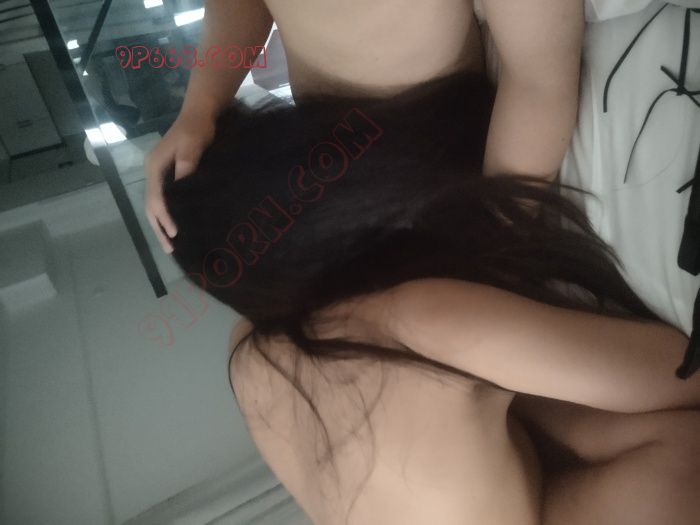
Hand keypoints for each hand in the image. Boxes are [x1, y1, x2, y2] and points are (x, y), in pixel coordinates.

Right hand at [145, 110, 215, 252]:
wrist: (200, 113)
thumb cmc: (197, 128)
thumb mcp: (192, 145)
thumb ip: (186, 165)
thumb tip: (182, 188)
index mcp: (154, 167)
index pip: (156, 199)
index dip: (165, 217)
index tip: (175, 233)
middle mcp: (153, 172)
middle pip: (151, 206)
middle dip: (159, 228)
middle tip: (170, 249)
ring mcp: (160, 173)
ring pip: (156, 205)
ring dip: (162, 224)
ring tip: (171, 243)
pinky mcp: (169, 174)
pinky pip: (165, 198)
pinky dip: (168, 214)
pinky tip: (177, 224)